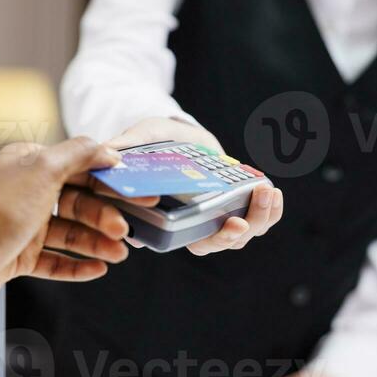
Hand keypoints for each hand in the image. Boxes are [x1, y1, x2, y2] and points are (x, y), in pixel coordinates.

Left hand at [0, 137, 158, 309]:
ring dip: (97, 243)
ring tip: (119, 254)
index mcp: (31, 164)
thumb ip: (79, 154)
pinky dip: (77, 265)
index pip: (80, 167)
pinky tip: (99, 269)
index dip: (112, 180)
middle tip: (126, 230)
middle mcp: (28, 192)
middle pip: (79, 203)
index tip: (139, 191)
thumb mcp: (43, 169)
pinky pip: (57, 261)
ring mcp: (25, 226)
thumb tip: (107, 149)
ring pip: (71, 234)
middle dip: (105, 217)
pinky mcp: (20, 256)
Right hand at [108, 117, 283, 255]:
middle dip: (233, 236)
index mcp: (167, 217)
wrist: (179, 133)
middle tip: (242, 221)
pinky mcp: (236, 205)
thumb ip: (125, 146)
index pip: (184, 240)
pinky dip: (270, 210)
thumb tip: (104, 152)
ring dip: (259, 219)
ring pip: (241, 234)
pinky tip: (273, 193)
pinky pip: (259, 218)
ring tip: (266, 193)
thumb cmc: (155, 139)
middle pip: (217, 243)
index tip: (227, 226)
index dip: (207, 240)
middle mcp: (192, 223)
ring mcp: (217, 216)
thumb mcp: (141, 138)